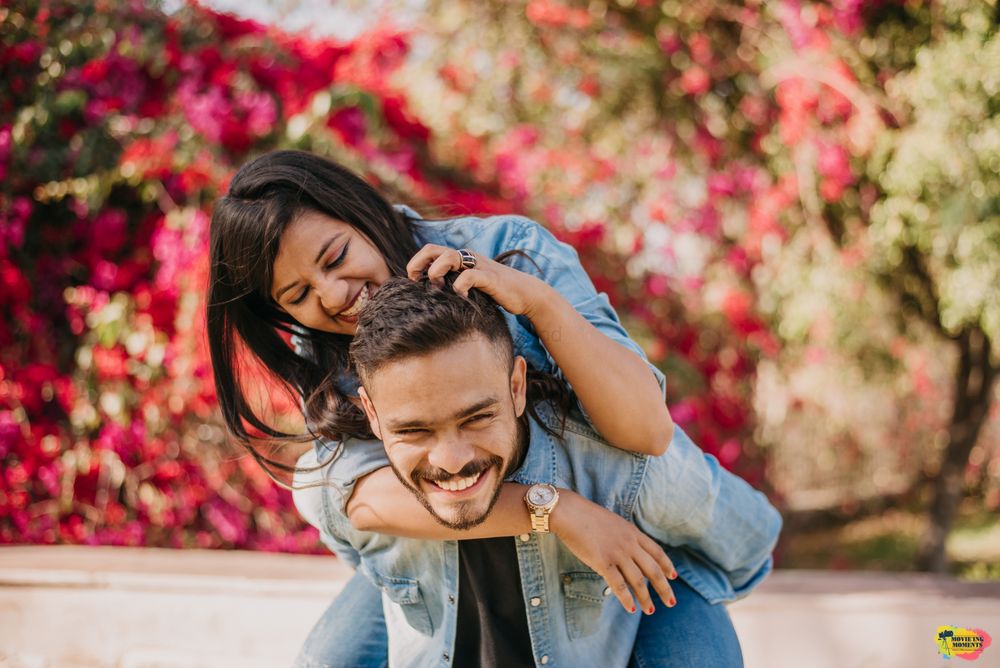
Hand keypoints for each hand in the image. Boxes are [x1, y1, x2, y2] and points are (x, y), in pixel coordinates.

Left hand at [405, 244, 548, 317]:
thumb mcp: (471, 285)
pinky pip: (469, 276)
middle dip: (418, 263)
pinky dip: (459, 287)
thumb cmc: (496, 292)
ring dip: (436, 272)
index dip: (416, 262)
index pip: (431, 250)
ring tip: (438, 286)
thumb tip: (431, 294)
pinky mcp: (490, 277)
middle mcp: (467, 257)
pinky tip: (460, 297)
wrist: (525, 293)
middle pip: (433, 249)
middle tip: (415, 281)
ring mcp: (478, 265)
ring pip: (449, 257)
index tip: (413, 280)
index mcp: (460, 257)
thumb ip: (454, 283)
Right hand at [550, 490, 677, 614]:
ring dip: (646, 598)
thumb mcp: (613, 523)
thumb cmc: (586, 517)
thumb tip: (628, 554)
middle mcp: (629, 544)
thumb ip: (624, 537)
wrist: (569, 512)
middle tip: (671, 602)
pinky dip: (626, 599)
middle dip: (664, 588)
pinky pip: (619, 585)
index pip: (656, 551)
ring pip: (638, 580)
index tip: (673, 576)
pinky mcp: (603, 563)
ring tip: (650, 611)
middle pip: (653, 569)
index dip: (667, 565)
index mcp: (633, 532)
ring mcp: (617, 553)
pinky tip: (632, 608)